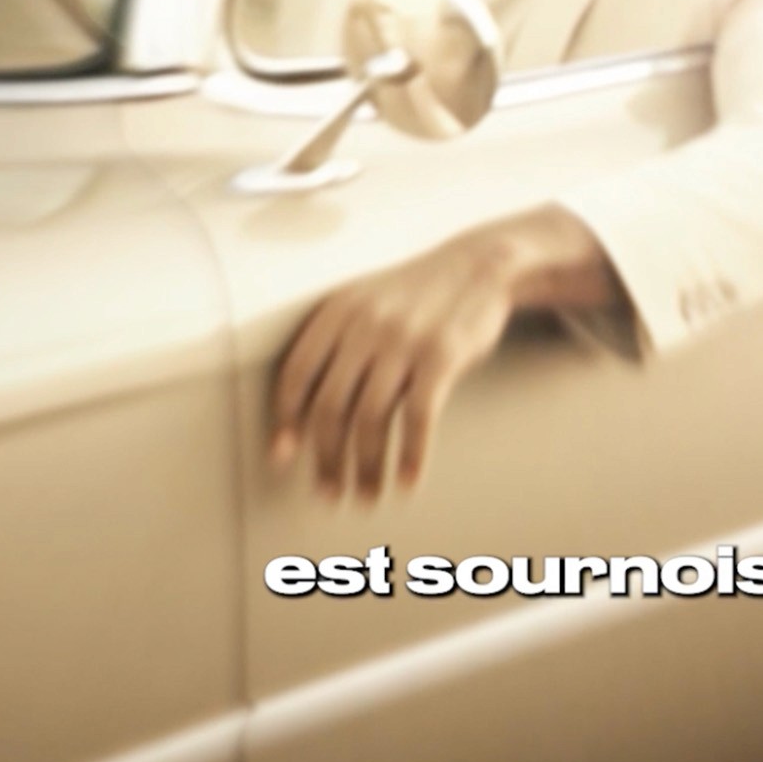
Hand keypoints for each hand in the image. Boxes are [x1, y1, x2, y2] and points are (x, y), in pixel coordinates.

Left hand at [270, 207, 619, 499]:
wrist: (478, 265)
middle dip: (326, 459)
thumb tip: (303, 415)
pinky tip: (409, 481)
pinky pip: (418, 419)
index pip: (296, 373)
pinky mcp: (441, 355)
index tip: (283, 458)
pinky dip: (411, 457)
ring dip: (367, 467)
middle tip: (330, 495)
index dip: (286, 420)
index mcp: (338, 311)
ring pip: (372, 419)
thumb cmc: (416, 296)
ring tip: (368, 496)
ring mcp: (404, 339)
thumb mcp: (366, 302)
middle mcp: (365, 324)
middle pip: (331, 406)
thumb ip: (335, 344)